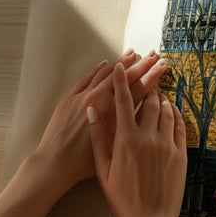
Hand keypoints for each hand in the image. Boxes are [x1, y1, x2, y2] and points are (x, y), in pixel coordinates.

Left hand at [36, 51, 166, 194]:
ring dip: (121, 62)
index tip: (161, 66)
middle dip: (141, 64)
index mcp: (111, 112)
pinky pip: (86, 78)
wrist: (54, 163)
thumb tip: (142, 111)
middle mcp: (98, 99)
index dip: (151, 76)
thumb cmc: (84, 162)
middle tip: (154, 55)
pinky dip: (98, 69)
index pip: (137, 88)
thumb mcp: (113, 146)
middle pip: (124, 77)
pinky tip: (106, 63)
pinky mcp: (69, 99)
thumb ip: (127, 125)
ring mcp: (82, 96)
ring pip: (105, 73)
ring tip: (133, 53)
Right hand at [88, 63, 186, 216]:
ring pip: (167, 112)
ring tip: (157, 93)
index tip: (119, 66)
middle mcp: (149, 137)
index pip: (123, 102)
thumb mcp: (103, 170)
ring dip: (162, 99)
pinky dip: (175, 115)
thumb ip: (98, 138)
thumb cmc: (122, 199)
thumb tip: (92, 112)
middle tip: (145, 77)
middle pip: (150, 102)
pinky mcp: (180, 154)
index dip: (121, 81)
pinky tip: (172, 111)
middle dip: (146, 86)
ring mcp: (167, 145)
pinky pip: (179, 127)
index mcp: (126, 140)